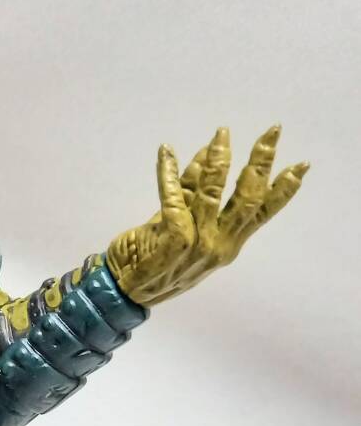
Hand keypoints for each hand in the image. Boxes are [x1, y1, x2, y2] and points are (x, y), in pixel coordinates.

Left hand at [106, 126, 308, 306]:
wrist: (124, 291)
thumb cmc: (153, 260)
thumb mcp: (182, 226)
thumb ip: (195, 195)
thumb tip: (208, 154)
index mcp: (226, 245)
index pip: (261, 215)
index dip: (283, 190)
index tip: (301, 165)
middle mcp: (217, 245)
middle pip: (247, 199)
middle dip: (261, 164)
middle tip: (271, 133)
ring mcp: (198, 244)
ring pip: (214, 193)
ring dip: (218, 161)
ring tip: (221, 135)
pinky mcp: (174, 240)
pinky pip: (174, 197)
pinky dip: (170, 173)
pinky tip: (166, 153)